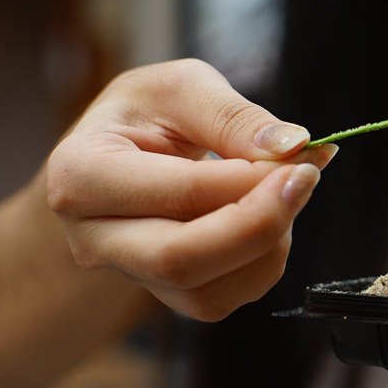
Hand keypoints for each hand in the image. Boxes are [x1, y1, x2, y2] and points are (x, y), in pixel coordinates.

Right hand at [46, 59, 336, 320]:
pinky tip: (269, 219)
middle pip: (182, 260)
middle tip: (306, 180)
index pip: (177, 194)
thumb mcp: (184, 87)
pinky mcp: (166, 294)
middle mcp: (93, 237)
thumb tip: (291, 145)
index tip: (301, 156)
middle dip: (261, 224)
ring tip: (284, 192)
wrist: (127, 151)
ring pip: (207, 294)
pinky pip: (223, 300)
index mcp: (81, 173)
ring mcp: (129, 273)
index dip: (249, 181)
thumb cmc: (149, 115)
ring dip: (268, 246)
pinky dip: (264, 263)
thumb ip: (235, 115)